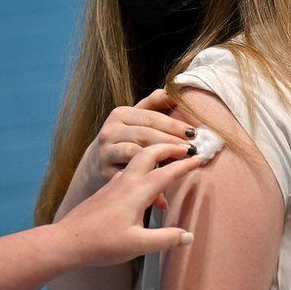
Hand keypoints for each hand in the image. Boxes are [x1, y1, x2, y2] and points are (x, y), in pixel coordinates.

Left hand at [57, 143, 203, 267]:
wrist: (67, 240)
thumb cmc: (102, 243)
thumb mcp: (138, 245)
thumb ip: (165, 239)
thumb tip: (189, 235)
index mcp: (136, 192)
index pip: (166, 172)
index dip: (185, 164)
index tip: (201, 156)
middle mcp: (126, 182)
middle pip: (150, 153)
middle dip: (169, 146)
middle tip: (187, 146)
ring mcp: (115, 183)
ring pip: (138, 157)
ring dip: (156, 151)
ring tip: (170, 155)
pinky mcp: (108, 189)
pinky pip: (130, 167)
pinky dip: (144, 162)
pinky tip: (147, 176)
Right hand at [78, 89, 196, 195]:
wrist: (96, 163)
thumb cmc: (126, 138)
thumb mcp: (135, 118)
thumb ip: (154, 104)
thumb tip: (174, 89)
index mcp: (120, 114)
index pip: (151, 118)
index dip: (173, 125)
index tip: (194, 133)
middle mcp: (110, 131)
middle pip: (144, 135)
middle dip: (170, 142)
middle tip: (191, 150)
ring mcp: (105, 152)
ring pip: (134, 153)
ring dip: (159, 160)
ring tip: (180, 166)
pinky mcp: (103, 173)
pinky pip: (129, 178)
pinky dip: (146, 187)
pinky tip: (164, 199)